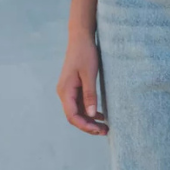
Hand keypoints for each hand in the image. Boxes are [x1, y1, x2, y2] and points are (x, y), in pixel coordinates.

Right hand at [57, 0, 107, 133]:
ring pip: (78, 111)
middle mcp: (64, 92)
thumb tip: (91, 115)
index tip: (99, 130)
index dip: (85, 126)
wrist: (80, 38)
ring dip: (90, 120)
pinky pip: (80, 104)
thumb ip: (90, 95)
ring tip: (105, 126)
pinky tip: (101, 115)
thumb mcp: (90, 74)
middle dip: (88, 126)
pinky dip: (89, 111)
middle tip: (105, 131)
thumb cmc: (85, 54)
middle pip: (74, 116)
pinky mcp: (74, 87)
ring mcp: (68, 90)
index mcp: (65, 90)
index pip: (72, 115)